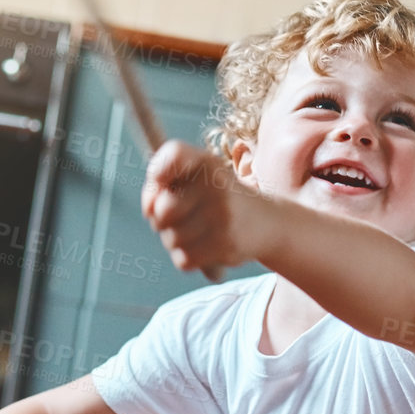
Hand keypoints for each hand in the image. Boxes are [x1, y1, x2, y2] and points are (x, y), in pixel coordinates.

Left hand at [140, 140, 264, 275]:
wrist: (265, 222)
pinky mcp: (226, 246)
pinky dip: (187, 256)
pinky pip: (183, 259)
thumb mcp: (194, 177)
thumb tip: (148, 209)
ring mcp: (223, 217)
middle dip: (160, 219)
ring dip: (175, 240)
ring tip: (195, 231)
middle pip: (162, 211)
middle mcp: (216, 186)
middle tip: (177, 216)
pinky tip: (203, 246)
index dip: (159, 168)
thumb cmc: (216, 197)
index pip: (175, 154)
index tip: (158, 179)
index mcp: (206, 163)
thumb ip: (161, 185)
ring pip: (171, 239)